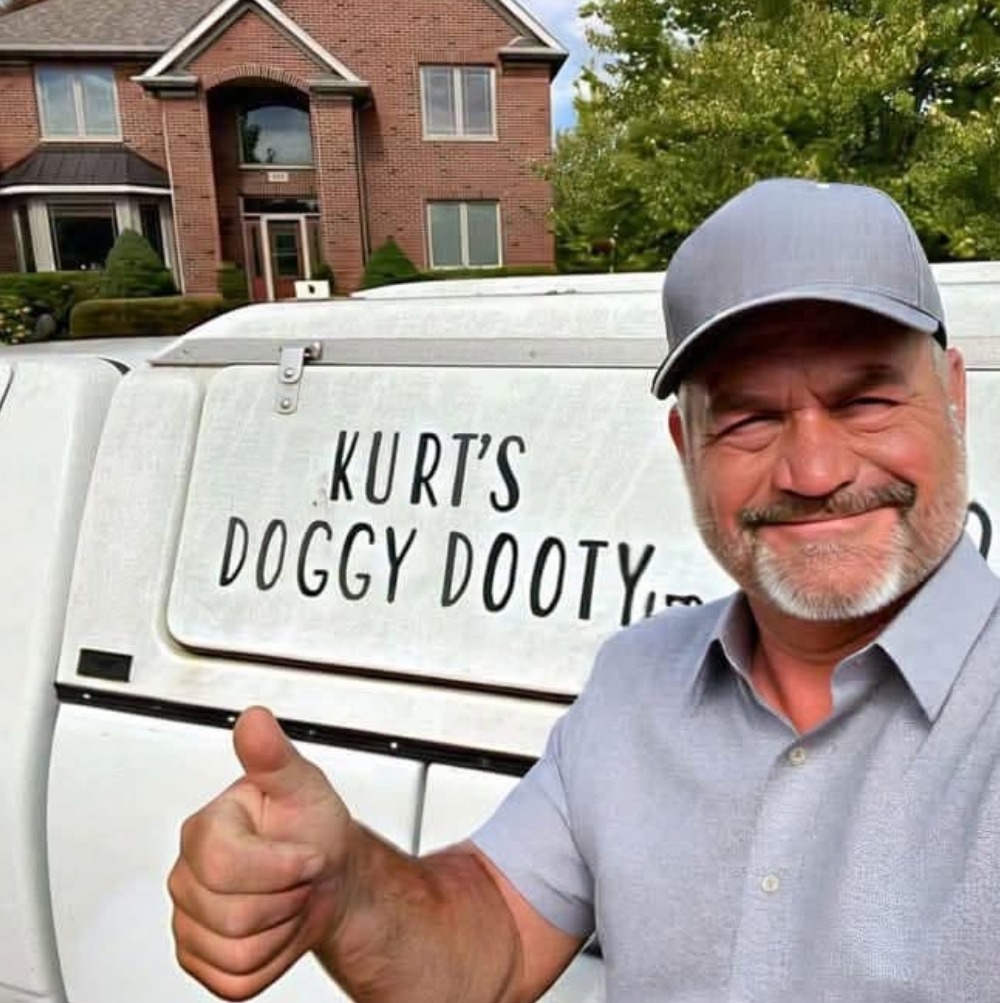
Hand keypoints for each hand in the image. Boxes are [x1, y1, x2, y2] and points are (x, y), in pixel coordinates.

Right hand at [168, 707, 351, 998]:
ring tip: (288, 898)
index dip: (284, 866)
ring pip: (236, 953)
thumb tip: (254, 719)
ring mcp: (189, 920)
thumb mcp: (303, 786)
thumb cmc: (312, 827)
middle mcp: (187, 874)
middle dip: (287, 898)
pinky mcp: (199, 959)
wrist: (327, 873)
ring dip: (282, 930)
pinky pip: (235, 983)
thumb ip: (274, 756)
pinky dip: (271, 962)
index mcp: (205, 828)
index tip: (308, 852)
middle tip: (299, 875)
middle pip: (234, 916)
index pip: (227, 866)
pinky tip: (276, 927)